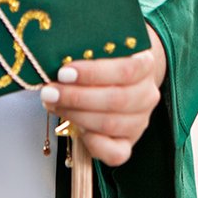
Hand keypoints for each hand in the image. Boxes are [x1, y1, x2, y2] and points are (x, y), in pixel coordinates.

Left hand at [40, 24, 166, 166]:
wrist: (123, 73)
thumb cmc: (106, 58)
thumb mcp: (101, 44)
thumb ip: (87, 47)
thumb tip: (55, 52)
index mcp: (145, 64)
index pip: (125, 70)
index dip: (93, 73)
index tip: (64, 72)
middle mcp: (147, 94)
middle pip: (116, 100)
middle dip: (76, 97)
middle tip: (49, 92)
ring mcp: (140, 120)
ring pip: (111, 124)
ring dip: (76, 116)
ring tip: (52, 104)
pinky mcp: (129, 142)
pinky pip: (117, 153)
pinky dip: (94, 144)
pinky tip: (77, 131)